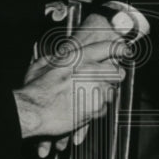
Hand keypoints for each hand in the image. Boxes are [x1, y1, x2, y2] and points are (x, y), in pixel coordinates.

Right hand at [15, 13, 127, 138]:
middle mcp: (91, 72)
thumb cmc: (35, 89)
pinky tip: (84, 108)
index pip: (109, 47)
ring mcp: (96, 91)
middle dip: (114, 76)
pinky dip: (97, 109)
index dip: (120, 49)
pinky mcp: (96, 109)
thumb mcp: (44, 64)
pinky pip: (104, 108)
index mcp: (79, 58)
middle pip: (116, 72)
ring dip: (104, 94)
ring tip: (89, 97)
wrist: (34, 111)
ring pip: (112, 92)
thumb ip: (58, 58)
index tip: (124, 50)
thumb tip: (62, 56)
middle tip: (108, 79)